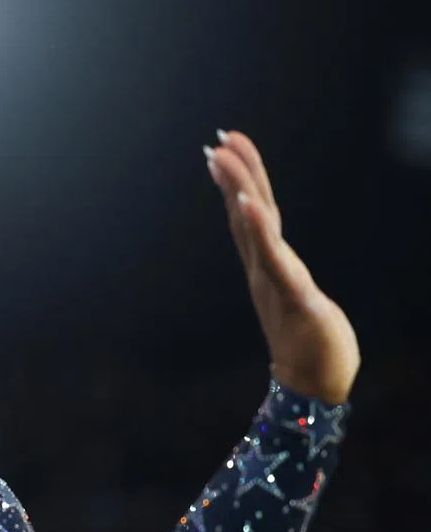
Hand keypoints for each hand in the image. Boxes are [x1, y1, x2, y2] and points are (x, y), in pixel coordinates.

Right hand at [206, 130, 359, 404]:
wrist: (314, 388)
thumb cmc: (314, 348)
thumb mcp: (300, 300)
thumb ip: (286, 278)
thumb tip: (278, 265)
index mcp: (269, 268)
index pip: (252, 217)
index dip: (240, 181)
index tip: (224, 148)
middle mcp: (266, 270)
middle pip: (248, 214)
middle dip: (234, 176)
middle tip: (216, 143)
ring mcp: (276, 282)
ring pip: (255, 228)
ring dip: (239, 189)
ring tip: (222, 158)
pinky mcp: (294, 296)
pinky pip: (273, 258)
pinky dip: (258, 229)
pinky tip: (248, 205)